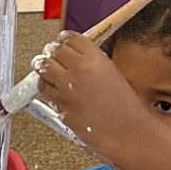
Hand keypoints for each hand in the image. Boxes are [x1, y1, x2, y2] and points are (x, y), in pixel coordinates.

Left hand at [35, 33, 153, 159]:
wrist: (127, 130)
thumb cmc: (126, 106)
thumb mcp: (113, 73)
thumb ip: (94, 63)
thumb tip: (77, 58)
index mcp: (95, 58)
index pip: (71, 39)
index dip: (64, 39)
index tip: (62, 41)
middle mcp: (78, 69)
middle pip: (54, 51)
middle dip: (52, 52)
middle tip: (51, 55)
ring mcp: (66, 87)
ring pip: (43, 69)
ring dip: (44, 68)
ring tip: (46, 69)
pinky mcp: (60, 105)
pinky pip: (44, 90)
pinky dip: (45, 86)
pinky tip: (50, 88)